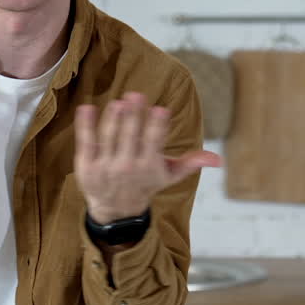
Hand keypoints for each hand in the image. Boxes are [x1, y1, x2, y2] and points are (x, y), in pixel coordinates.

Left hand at [74, 91, 221, 223]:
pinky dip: (85, 125)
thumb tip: (218, 159)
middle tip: (136, 95)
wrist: (116, 210)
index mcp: (149, 165)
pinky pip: (86, 141)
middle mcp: (126, 166)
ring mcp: (105, 165)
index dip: (157, 126)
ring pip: (108, 137)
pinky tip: (87, 107)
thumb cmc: (146, 183)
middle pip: (130, 136)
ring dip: (113, 119)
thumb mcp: (169, 175)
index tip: (160, 110)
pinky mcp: (86, 164)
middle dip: (134, 116)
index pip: (154, 142)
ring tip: (118, 102)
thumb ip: (191, 163)